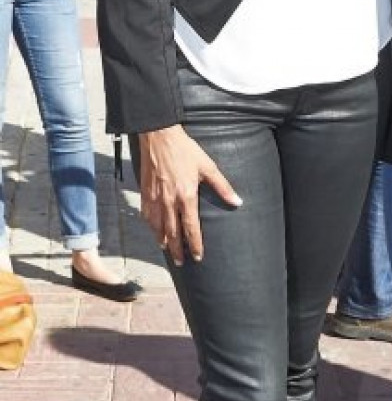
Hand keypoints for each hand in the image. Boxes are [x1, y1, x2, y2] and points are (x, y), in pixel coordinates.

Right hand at [138, 125, 241, 263]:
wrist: (159, 137)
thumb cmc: (185, 150)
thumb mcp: (208, 166)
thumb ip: (222, 187)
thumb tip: (238, 202)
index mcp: (186, 196)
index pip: (191, 227)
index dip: (194, 244)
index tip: (198, 257)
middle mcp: (169, 201)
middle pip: (172, 233)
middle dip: (177, 250)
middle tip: (181, 262)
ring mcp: (155, 199)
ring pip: (157, 228)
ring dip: (163, 242)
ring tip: (168, 251)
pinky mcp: (145, 194)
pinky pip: (147, 217)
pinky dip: (151, 228)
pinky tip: (155, 231)